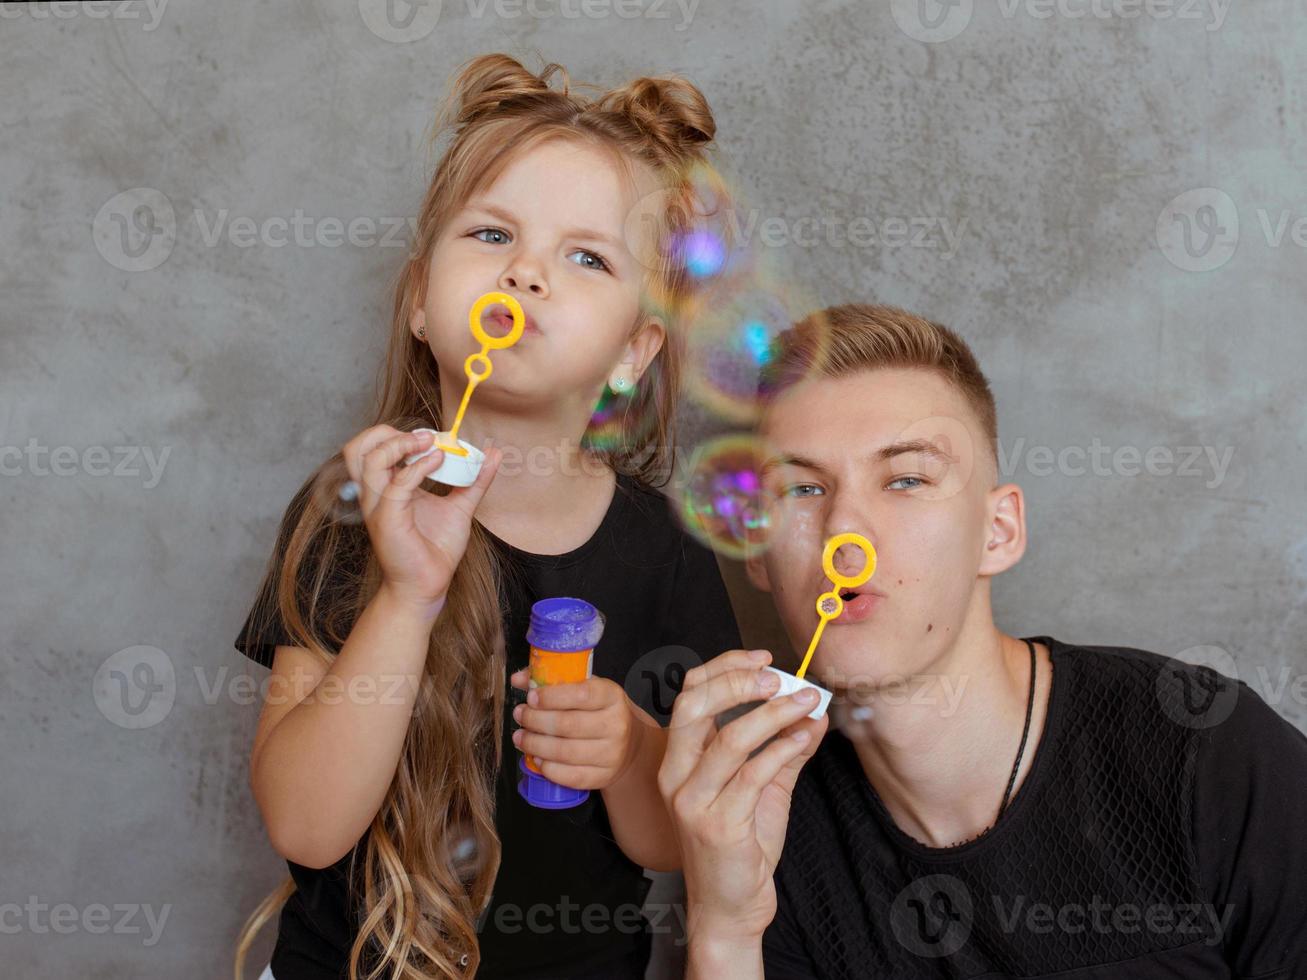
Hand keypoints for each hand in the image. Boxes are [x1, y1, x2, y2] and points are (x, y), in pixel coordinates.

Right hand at [342, 425, 500, 618]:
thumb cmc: (437, 549)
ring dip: (400, 444)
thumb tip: (493, 453)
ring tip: (430, 444)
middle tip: (424, 437)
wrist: (429, 584)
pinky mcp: (387, 519)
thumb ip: (475, 479)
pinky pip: (397, 484)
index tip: (433, 437)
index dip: (398, 433)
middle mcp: (377, 493)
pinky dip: (420, 467)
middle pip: (358, 447)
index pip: (374, 447)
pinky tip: (440, 462)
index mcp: (388, 486)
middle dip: (387, 432)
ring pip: (369, 459)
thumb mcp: (461, 505)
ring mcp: (378, 505)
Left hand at [509, 671, 646, 789]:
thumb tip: (518, 679)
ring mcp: (611, 753)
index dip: (551, 697)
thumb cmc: (599, 711)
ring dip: (535, 745)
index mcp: (612, 696)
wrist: (629, 743)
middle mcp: (616, 724)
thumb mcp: (584, 688)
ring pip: (565, 752)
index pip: (581, 694)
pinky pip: (570, 776)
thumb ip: (552, 680)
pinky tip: (537, 758)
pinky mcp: (603, 776)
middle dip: (535, 720)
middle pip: (567, 724)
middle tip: (520, 715)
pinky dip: (548, 768)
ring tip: (521, 737)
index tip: (531, 697)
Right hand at [657, 650, 827, 944]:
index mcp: (679, 759)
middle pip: (694, 706)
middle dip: (739, 682)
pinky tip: (804, 739)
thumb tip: (812, 711)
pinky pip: (753, 775)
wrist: (730, 907)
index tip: (765, 659)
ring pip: (730, 739)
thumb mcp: (763, 788)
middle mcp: (676, 775)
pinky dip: (783, 750)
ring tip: (806, 704)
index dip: (725, 668)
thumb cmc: (740, 846)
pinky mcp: (718, 825)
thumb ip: (783, 748)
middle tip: (779, 678)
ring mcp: (693, 801)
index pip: (689, 694)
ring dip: (774, 715)